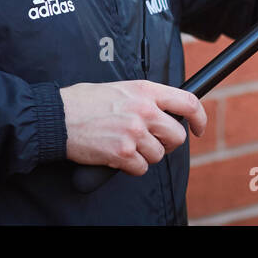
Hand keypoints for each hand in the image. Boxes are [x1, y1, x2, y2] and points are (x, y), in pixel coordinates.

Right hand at [61, 80, 206, 176]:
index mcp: (146, 90)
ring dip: (145, 156)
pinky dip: (131, 167)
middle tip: (152, 143)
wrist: (57, 117)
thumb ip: (146, 99)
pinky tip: (117, 155)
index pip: (188, 102)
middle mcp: (144, 110)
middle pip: (177, 136)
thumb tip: (164, 113)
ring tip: (125, 146)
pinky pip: (140, 168)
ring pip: (158, 155)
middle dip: (168, 144)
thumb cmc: (85, 102)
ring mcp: (134, 132)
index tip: (199, 129)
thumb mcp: (121, 89)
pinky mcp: (122, 153)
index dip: (199, 118)